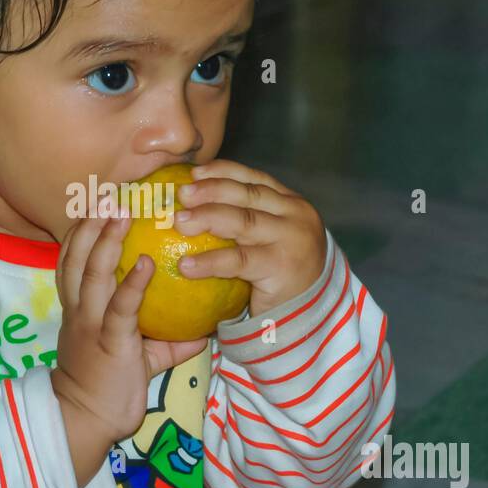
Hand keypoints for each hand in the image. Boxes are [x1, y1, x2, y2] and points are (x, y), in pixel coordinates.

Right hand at [52, 196, 207, 444]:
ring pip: (92, 271)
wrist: (86, 420)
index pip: (74, 258)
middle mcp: (80, 308)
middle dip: (91, 220)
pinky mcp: (108, 341)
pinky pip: (120, 306)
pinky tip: (150, 262)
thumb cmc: (110, 386)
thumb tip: (203, 323)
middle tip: (112, 192)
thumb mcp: (139, 354)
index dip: (84, 228)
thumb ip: (166, 336)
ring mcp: (90, 323)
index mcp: (80, 306)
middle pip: (77, 254)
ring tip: (124, 211)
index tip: (100, 201)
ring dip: (107, 239)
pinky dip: (134, 282)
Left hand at [172, 160, 327, 317]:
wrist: (309, 315)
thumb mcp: (269, 240)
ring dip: (207, 218)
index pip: (255, 179)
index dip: (223, 172)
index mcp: (291, 204)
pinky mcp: (281, 267)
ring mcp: (292, 239)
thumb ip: (246, 220)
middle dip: (211, 190)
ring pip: (243, 221)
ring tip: (179, 223)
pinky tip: (186, 265)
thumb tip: (193, 203)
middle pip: (247, 195)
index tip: (193, 173)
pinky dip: (210, 261)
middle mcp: (296, 215)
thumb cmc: (279, 276)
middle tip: (181, 194)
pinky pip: (238, 261)